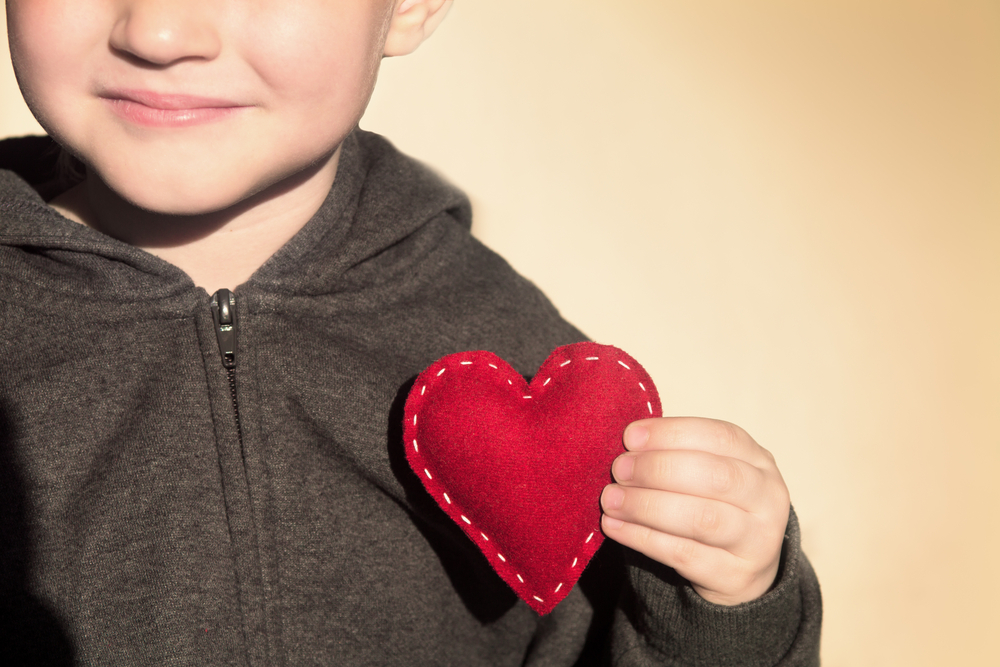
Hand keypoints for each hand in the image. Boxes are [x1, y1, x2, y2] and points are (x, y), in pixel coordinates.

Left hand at [600, 417, 789, 605]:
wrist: (743, 571)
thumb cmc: (714, 507)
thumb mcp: (708, 474)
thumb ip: (676, 456)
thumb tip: (629, 445)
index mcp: (759, 461)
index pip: (721, 437)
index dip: (672, 433)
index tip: (630, 436)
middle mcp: (767, 499)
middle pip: (716, 476)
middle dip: (658, 469)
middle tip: (619, 469)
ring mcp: (757, 541)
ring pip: (702, 519)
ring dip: (647, 506)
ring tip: (610, 500)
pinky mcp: (736, 576)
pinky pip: (683, 554)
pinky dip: (642, 537)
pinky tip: (614, 526)